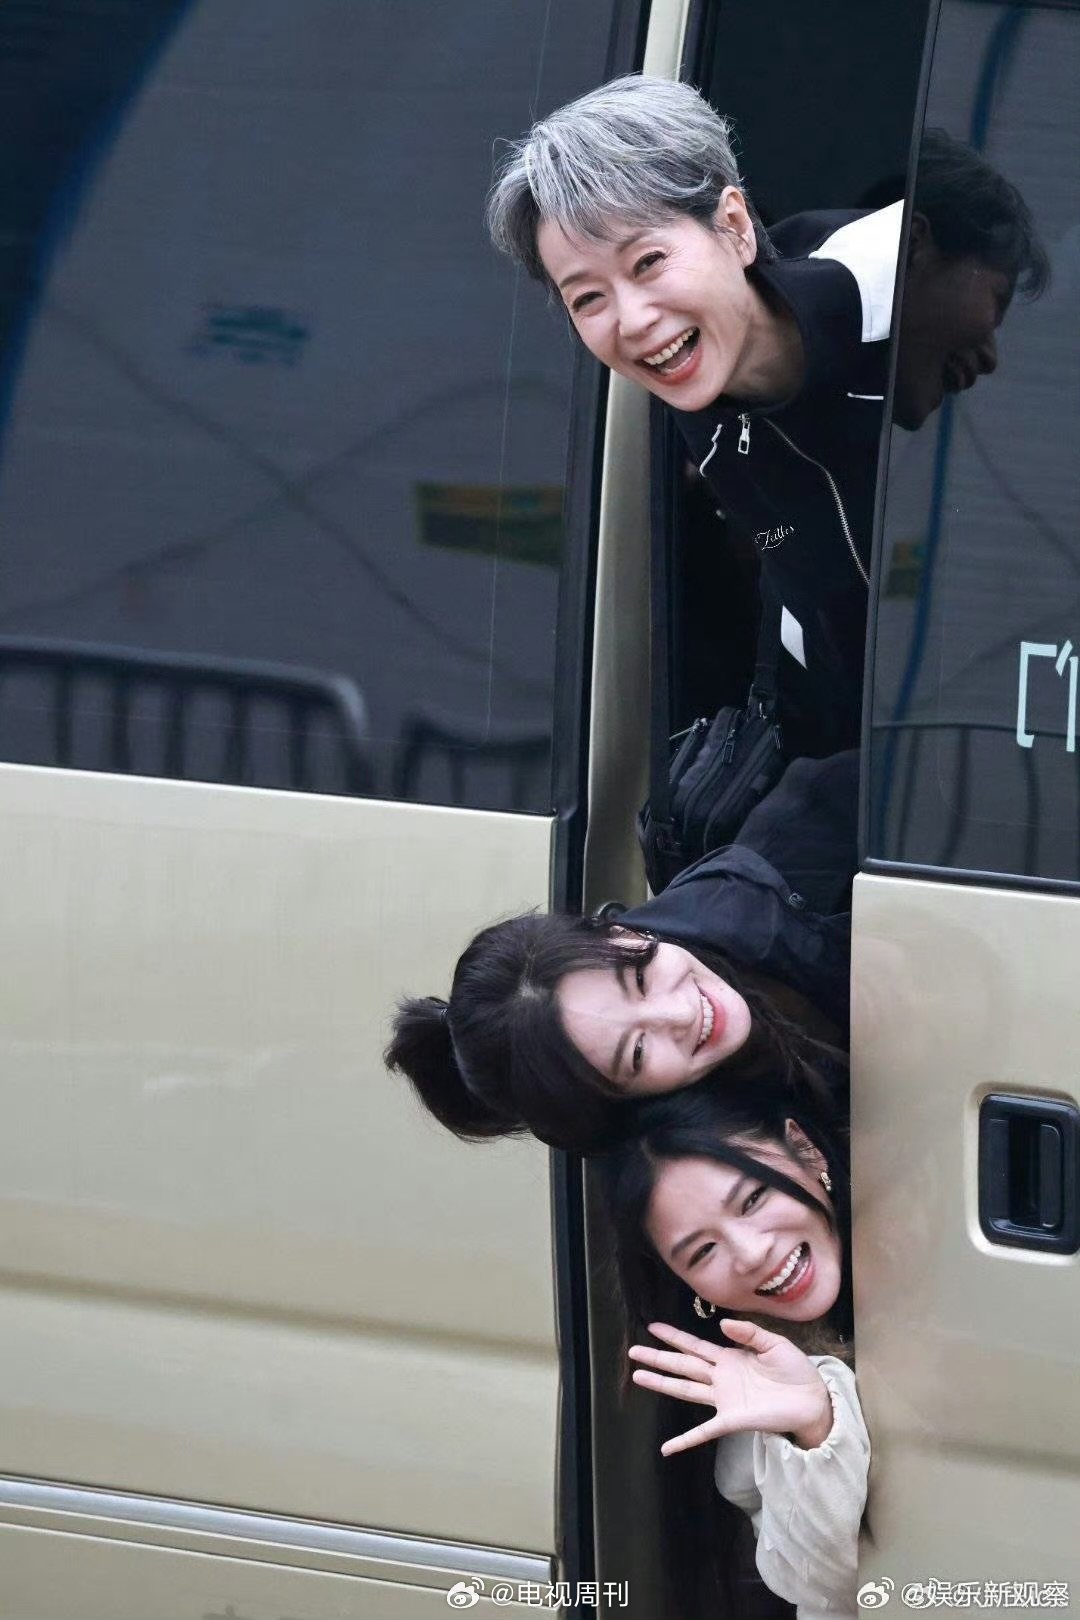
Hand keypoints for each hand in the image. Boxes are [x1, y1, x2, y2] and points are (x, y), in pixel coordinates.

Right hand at [629, 1319, 833, 1454]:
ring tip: (638, 1377)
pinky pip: (703, 1431)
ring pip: (686, 1389)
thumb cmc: (795, 1370)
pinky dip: (685, 1440)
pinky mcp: (732, 1420)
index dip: (675, 1336)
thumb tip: (721, 1323)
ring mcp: (724, 1399)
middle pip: (683, 1365)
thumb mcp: (773, 1343)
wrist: (812, 1399)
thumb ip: (748, 1332)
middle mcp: (721, 1377)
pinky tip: (666, 1448)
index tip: (653, 1327)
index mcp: (730, 1357)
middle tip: (633, 1352)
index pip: (695, 1345)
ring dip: (662, 1384)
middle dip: (658, 1357)